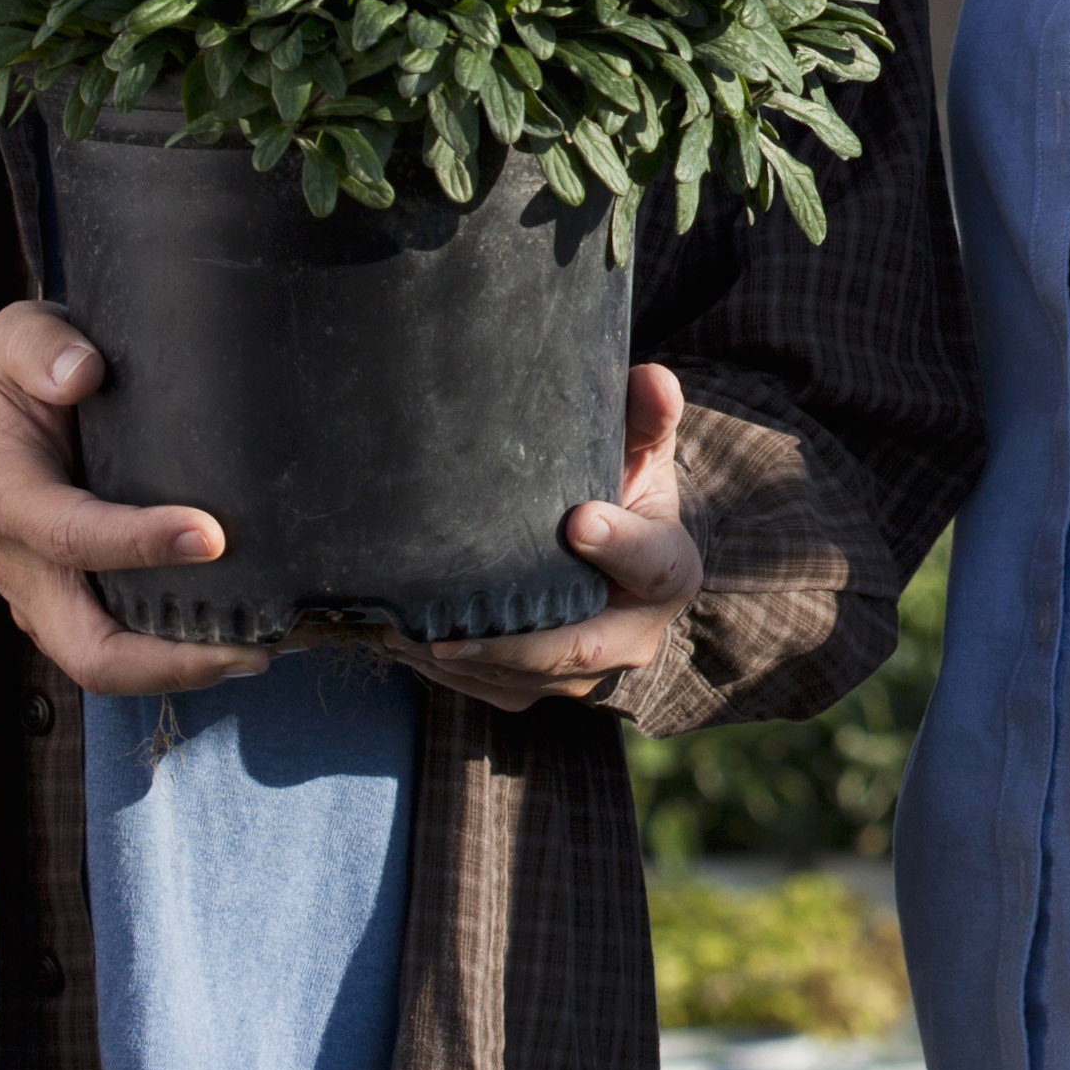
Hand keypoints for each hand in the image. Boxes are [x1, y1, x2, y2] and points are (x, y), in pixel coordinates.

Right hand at [0, 299, 264, 695]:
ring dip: (186, 671)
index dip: (139, 544)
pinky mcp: (76, 603)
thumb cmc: (8, 381)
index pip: (71, 537)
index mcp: (12, 501)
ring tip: (268, 650)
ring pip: (108, 666)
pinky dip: (181, 657)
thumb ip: (41, 350)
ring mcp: (48, 597)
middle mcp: (25, 567)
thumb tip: (84, 373)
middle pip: (88, 650)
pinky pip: (124, 649)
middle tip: (252, 648)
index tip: (211, 535)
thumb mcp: (15, 342)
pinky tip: (248, 640)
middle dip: (170, 663)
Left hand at [368, 362, 701, 715]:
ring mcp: (584, 674)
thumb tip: (651, 378)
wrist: (615, 567)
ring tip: (400, 634)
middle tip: (450, 633)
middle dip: (514, 643)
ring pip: (525, 678)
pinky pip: (492, 690)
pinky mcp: (538, 691)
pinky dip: (446, 674)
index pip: (653, 562)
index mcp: (669, 570)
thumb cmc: (623, 496)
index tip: (578, 519)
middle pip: (578, 649)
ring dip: (464, 661)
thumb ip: (645, 418)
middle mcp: (632, 636)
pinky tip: (402, 644)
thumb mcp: (641, 455)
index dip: (620, 545)